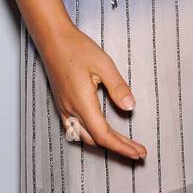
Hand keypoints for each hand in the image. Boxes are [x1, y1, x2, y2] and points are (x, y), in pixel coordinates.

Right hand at [38, 20, 145, 158]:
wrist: (53, 40)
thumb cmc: (77, 48)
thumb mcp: (104, 65)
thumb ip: (118, 88)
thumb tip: (130, 108)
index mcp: (82, 103)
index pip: (104, 135)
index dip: (123, 147)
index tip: (139, 152)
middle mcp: (71, 111)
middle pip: (96, 140)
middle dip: (118, 148)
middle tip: (138, 152)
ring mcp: (65, 109)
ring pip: (85, 137)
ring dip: (105, 143)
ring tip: (125, 145)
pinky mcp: (62, 104)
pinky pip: (76, 130)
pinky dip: (92, 136)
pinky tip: (101, 133)